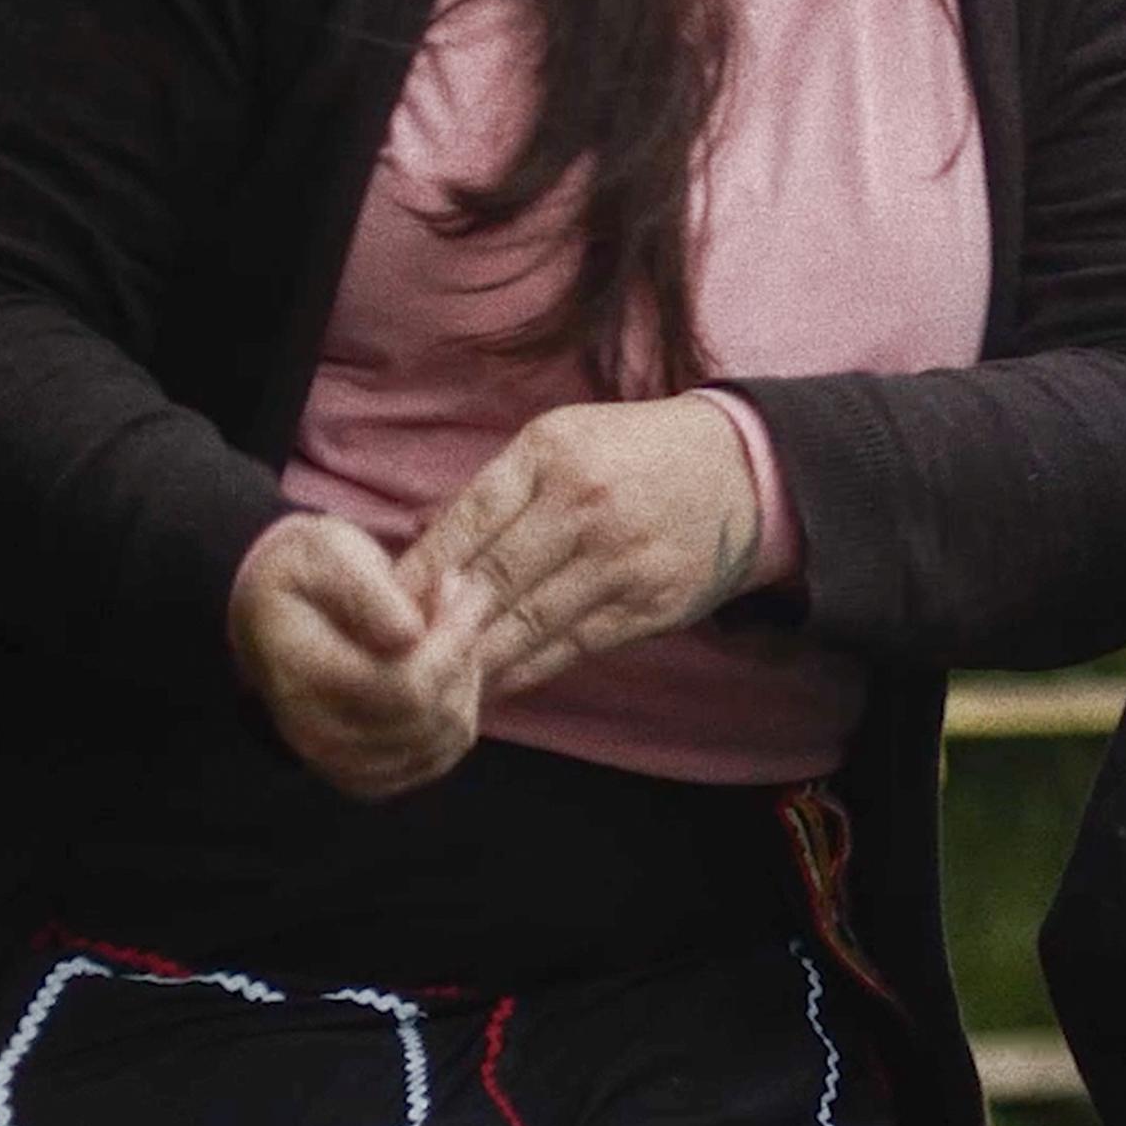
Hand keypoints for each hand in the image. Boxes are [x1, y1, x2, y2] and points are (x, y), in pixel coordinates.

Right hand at [228, 511, 480, 798]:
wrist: (273, 611)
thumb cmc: (307, 571)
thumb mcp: (327, 550)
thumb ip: (367, 591)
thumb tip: (410, 636)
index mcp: (301, 677)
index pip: (405, 685)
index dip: (453, 640)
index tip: (463, 587)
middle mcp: (314, 734)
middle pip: (430, 716)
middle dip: (462, 653)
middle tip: (460, 599)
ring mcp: (338, 761)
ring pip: (443, 740)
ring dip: (464, 680)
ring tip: (450, 629)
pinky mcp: (364, 772)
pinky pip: (437, 757)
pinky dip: (456, 713)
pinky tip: (446, 668)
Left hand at [396, 396, 766, 700]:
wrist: (741, 470)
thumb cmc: (633, 453)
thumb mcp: (564, 440)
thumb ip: (500, 492)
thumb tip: (424, 550)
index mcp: (554, 455)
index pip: (470, 519)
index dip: (421, 571)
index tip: (384, 607)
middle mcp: (587, 506)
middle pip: (493, 578)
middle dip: (438, 624)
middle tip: (393, 659)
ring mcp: (622, 560)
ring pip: (530, 622)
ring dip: (476, 657)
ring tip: (432, 682)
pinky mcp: (649, 605)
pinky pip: (573, 647)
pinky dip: (527, 670)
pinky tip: (492, 685)